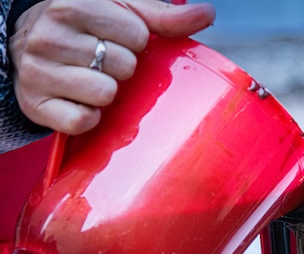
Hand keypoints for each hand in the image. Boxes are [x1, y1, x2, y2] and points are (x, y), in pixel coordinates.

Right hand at [9, 0, 214, 134]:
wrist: (25, 46)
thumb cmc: (84, 26)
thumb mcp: (120, 11)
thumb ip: (163, 15)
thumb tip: (207, 13)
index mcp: (72, 4)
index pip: (136, 35)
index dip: (134, 41)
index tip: (114, 38)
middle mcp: (49, 36)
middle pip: (124, 66)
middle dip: (120, 67)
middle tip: (100, 60)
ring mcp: (38, 71)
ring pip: (105, 94)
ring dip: (106, 92)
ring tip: (89, 78)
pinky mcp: (36, 104)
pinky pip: (83, 121)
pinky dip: (88, 117)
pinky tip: (79, 101)